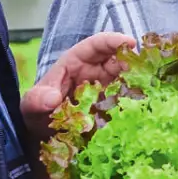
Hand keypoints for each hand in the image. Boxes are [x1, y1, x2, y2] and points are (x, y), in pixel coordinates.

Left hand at [20, 32, 135, 141]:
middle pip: (116, 59)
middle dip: (131, 60)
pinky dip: (134, 101)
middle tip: (144, 68)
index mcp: (75, 62)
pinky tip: (142, 106)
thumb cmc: (36, 113)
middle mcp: (93, 72)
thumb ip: (37, 100)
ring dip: (136, 80)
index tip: (130, 43)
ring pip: (125, 79)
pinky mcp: (111, 108)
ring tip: (147, 86)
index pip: (96, 45)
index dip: (113, 41)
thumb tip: (52, 98)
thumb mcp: (31, 106)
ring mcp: (104, 90)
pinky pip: (125, 100)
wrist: (41, 137)